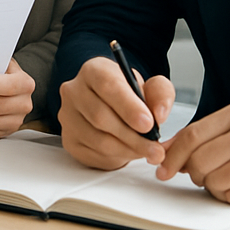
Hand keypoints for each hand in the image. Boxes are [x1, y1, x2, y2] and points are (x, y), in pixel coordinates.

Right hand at [58, 56, 172, 169]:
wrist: (109, 107)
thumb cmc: (128, 96)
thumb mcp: (149, 87)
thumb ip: (160, 93)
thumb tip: (159, 113)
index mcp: (93, 70)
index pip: (107, 85)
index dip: (128, 106)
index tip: (148, 124)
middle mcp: (74, 90)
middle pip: (100, 117)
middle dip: (133, 137)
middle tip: (155, 149)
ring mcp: (68, 116)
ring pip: (98, 140)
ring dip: (128, 150)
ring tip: (146, 151)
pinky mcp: (69, 139)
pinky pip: (94, 154)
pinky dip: (116, 158)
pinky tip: (128, 151)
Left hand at [156, 102, 229, 206]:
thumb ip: (202, 134)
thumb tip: (166, 149)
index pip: (192, 135)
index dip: (172, 155)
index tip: (162, 168)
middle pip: (201, 161)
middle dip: (194, 174)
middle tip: (201, 176)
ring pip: (218, 182)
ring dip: (214, 187)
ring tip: (226, 180)